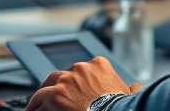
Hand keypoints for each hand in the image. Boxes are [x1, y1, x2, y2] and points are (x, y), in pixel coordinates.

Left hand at [25, 57, 143, 110]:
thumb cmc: (121, 106)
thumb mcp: (129, 93)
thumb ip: (131, 87)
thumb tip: (136, 87)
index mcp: (99, 64)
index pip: (82, 70)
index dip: (76, 82)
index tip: (75, 90)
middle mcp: (81, 68)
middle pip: (63, 74)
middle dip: (58, 85)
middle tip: (53, 97)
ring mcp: (66, 80)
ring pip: (48, 84)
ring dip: (42, 94)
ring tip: (36, 105)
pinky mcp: (55, 94)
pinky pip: (39, 99)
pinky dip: (34, 106)